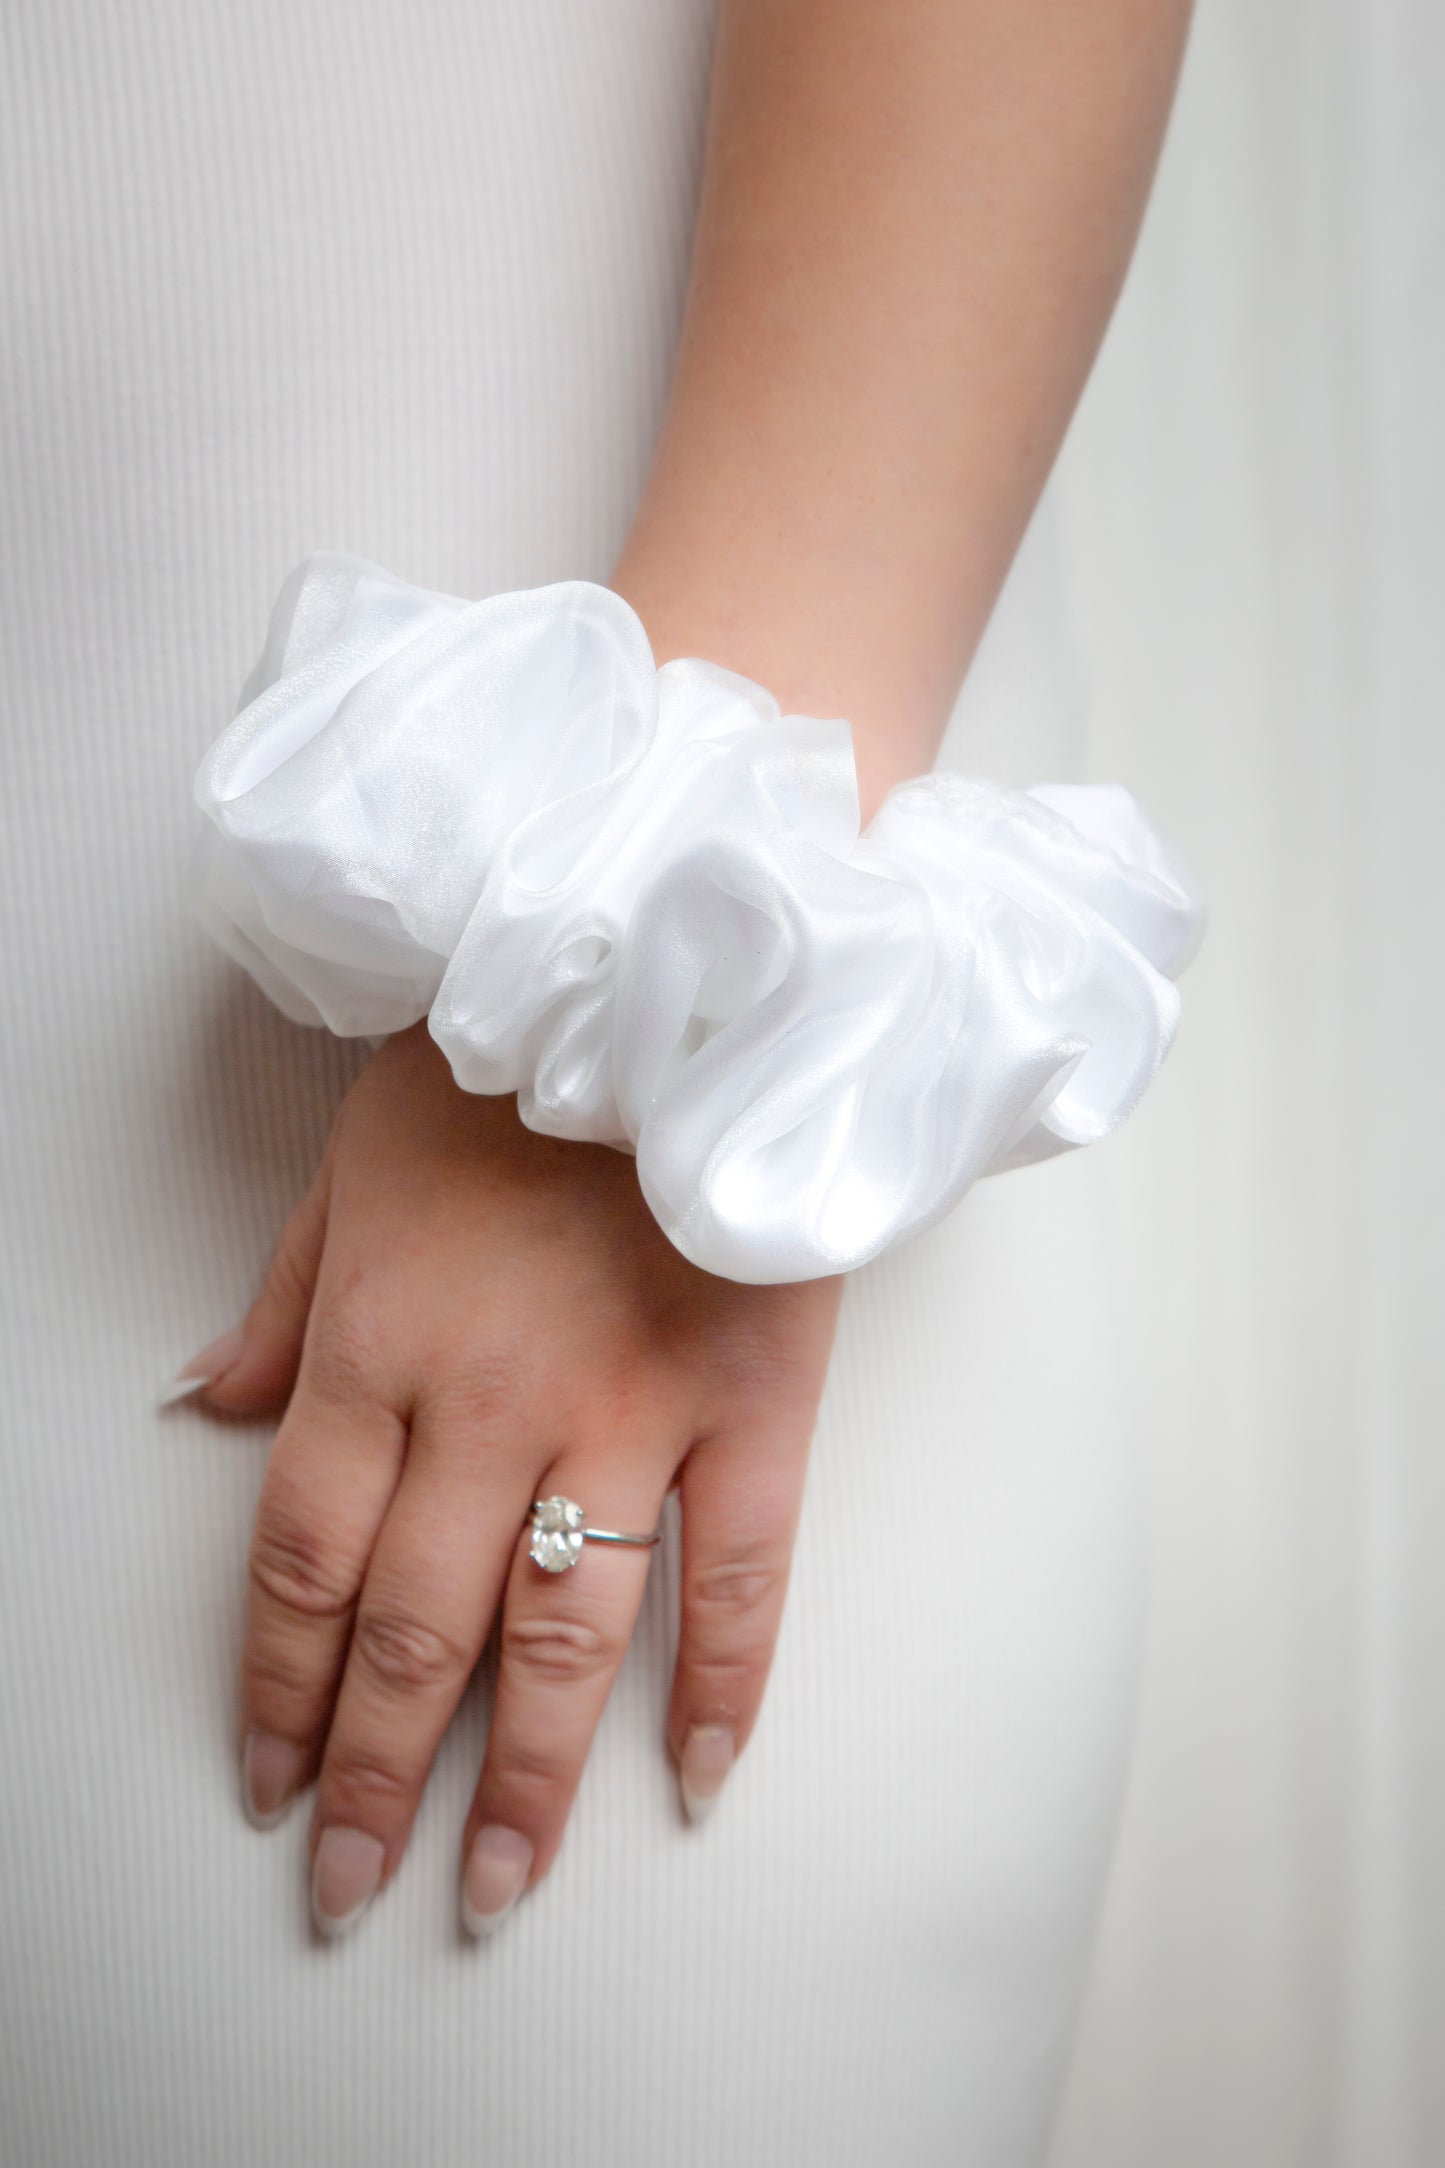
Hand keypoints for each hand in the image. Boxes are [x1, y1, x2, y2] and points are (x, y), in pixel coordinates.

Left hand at [179, 1021, 840, 1937]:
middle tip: (352, 1885)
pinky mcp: (753, 1402)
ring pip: (561, 1639)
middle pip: (415, 1632)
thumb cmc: (506, 1059)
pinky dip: (722, 1687)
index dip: (277, 1688)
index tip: (271, 1778)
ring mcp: (631, 1411)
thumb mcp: (354, 1158)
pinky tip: (694, 1775)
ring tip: (494, 1886)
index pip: (304, 1561)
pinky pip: (741, 1576)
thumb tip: (206, 1407)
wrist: (680, 970)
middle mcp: (492, 1403)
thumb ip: (283, 1301)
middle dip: (374, 1777)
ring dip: (521, 1780)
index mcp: (381, 1341)